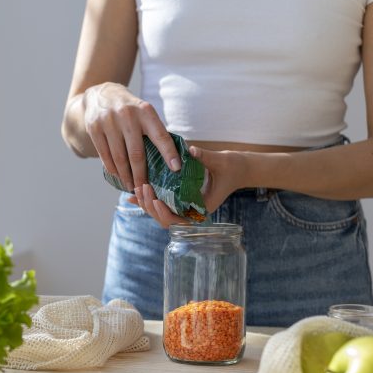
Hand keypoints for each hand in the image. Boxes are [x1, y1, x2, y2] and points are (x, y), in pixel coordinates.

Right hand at [83, 82, 180, 191]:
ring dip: (126, 176)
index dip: (169, 153)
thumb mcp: (144, 112)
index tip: (176, 169)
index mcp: (145, 111)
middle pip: (136, 153)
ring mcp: (108, 122)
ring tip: (131, 186)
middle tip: (145, 190)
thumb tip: (172, 159)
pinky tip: (118, 176)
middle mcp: (127, 115)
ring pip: (119, 157)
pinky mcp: (94, 128)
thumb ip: (154, 131)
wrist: (101, 94)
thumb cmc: (130, 109)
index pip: (160, 135)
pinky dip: (112, 168)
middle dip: (141, 175)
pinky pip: (104, 155)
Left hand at [127, 146, 247, 227]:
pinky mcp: (180, 199)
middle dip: (151, 207)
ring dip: (147, 204)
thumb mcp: (221, 161)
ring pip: (160, 214)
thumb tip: (191, 151)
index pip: (179, 221)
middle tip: (143, 189)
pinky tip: (133, 194)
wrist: (238, 167)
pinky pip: (161, 204)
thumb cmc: (232, 166)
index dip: (164, 214)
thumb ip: (205, 157)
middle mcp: (191, 211)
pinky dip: (147, 200)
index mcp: (201, 208)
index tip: (157, 201)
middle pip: (165, 219)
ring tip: (137, 190)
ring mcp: (184, 206)